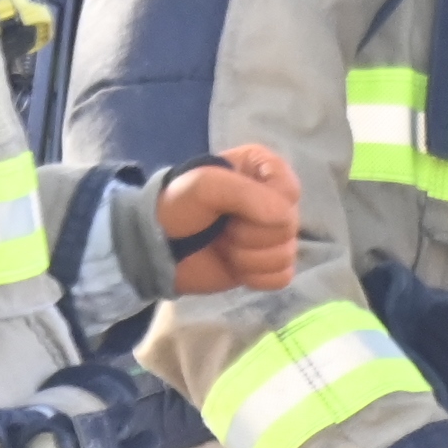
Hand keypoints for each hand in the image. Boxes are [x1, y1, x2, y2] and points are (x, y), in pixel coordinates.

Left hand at [159, 144, 301, 294]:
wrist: (157, 246)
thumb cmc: (179, 205)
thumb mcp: (205, 185)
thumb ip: (246, 195)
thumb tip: (285, 219)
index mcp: (265, 170)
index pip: (290, 192)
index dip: (263, 205)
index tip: (230, 205)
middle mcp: (275, 200)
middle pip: (288, 226)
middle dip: (248, 234)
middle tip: (221, 228)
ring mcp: (273, 235)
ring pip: (286, 254)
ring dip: (247, 256)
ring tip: (222, 246)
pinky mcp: (267, 265)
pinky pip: (282, 277)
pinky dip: (255, 276)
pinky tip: (234, 266)